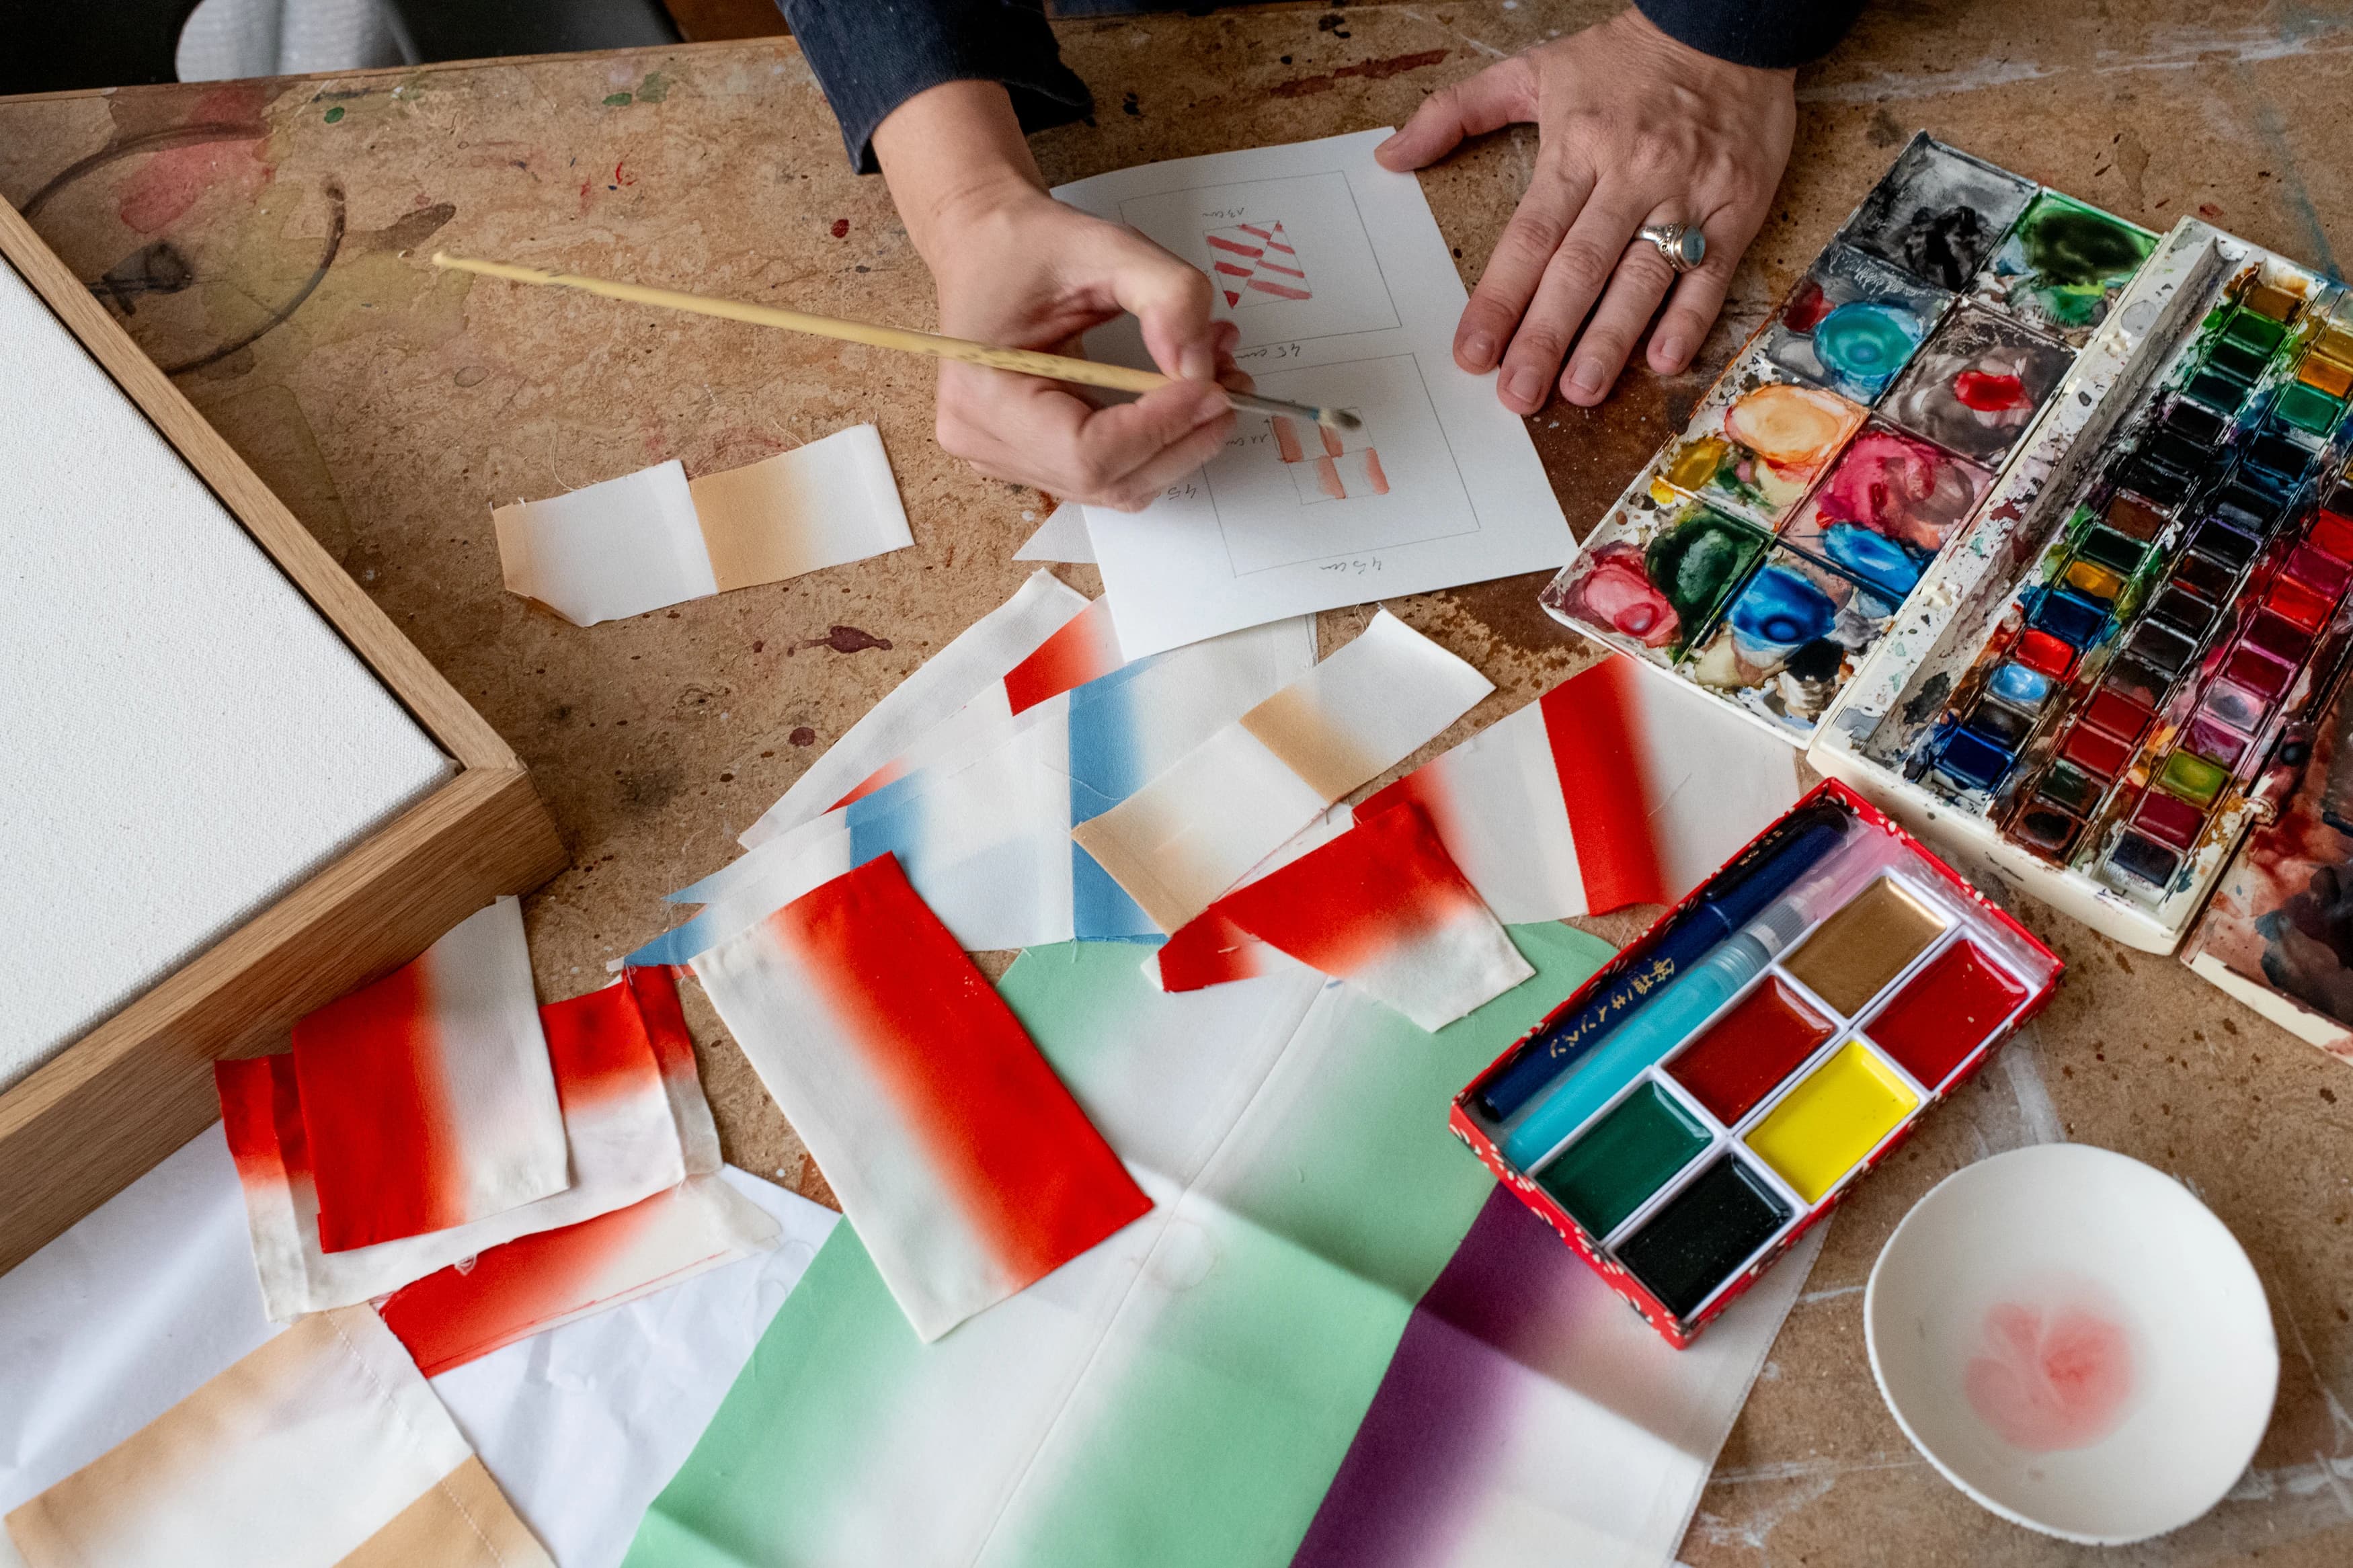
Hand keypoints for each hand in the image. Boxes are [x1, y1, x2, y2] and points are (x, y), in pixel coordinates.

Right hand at [876, 83, 1246, 511]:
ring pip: (1119, 487)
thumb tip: (1200, 370)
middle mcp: (982, 441)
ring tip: (1215, 382)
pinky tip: (1185, 397)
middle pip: (1108, 480)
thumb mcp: (1105, 245)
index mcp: (980, 393)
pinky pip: (1113, 475)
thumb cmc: (1028, 245)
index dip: (1157, 428)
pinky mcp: (1036, 460)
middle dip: (1182, 438)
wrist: (987, 248)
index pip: (1085, 451)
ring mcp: (1007, 459)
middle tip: (1231, 385)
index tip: (1211, 387)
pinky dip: (1159, 443)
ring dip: (1179, 443)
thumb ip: (1168, 297)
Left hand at [1376, 7, 1795, 413]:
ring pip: (1642, 275)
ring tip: (1581, 390)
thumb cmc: (1626, 59)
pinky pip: (1711, 270)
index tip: (1473, 351)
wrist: (1730, 25)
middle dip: (1546, 335)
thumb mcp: (1534, 68)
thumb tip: (1392, 153)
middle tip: (1519, 393)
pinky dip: (1689, 317)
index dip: (1499, 298)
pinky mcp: (1735, 206)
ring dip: (1610, 339)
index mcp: (1576, 149)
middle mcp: (1628, 176)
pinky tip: (1663, 360)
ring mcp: (1685, 194)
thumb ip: (1456, 111)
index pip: (1529, 237)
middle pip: (1580, 268)